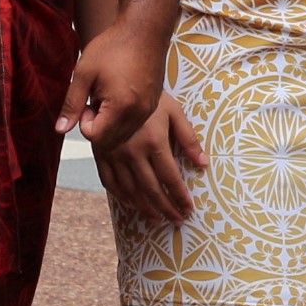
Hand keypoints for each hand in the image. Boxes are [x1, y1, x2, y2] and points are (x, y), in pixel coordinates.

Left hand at [60, 23, 169, 142]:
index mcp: (121, 107)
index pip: (95, 137)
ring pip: (123, 135)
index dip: (84, 122)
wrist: (145, 30)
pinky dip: (122, 119)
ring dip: (109, 123)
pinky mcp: (153, 105)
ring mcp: (148, 110)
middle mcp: (139, 113)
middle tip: (95, 99)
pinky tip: (119, 95)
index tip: (86, 101)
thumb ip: (72, 104)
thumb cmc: (114, 46)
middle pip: (111, 141)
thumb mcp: (84, 73)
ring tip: (107, 96)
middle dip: (97, 126)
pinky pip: (135, 125)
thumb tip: (60, 130)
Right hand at [91, 82, 206, 229]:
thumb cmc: (150, 98)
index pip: (170, 178)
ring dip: (145, 208)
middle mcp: (133, 152)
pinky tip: (132, 203)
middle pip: (151, 189)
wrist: (116, 85)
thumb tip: (203, 163)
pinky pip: (110, 182)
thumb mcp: (174, 112)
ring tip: (157, 219)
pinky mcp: (101, 154)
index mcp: (154, 142)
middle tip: (177, 220)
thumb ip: (189, 139)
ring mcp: (115, 155)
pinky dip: (122, 196)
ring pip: (130, 190)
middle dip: (166, 208)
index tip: (188, 209)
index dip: (180, 196)